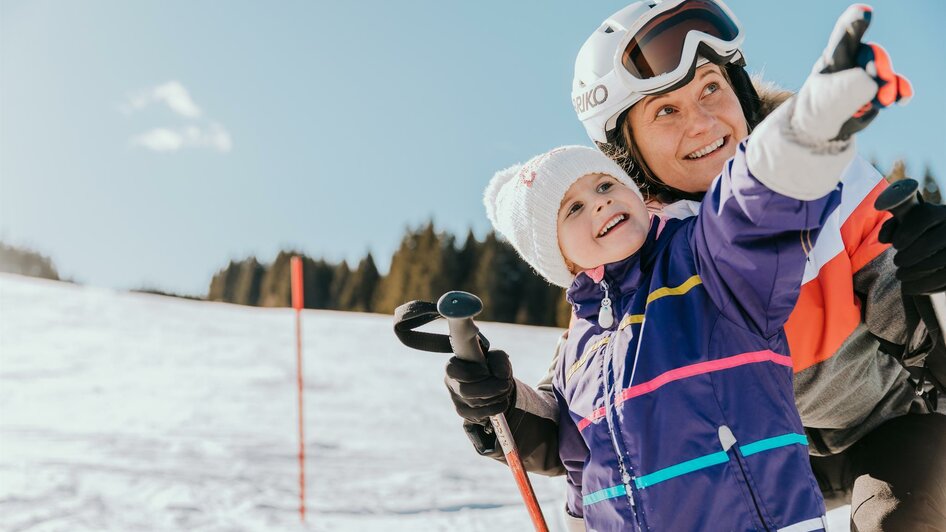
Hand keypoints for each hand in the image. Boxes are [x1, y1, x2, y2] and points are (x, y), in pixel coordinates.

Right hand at [445, 350, 514, 423]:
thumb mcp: (495, 357)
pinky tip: (503, 399)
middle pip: (465, 391)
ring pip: (475, 403)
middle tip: (505, 384)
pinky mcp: (465, 413)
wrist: (491, 382)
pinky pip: (482, 413)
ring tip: (506, 388)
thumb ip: (499, 360)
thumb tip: (502, 375)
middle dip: (489, 388)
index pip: (455, 371)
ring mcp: (457, 400)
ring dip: (496, 396)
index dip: (473, 371)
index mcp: (453, 367)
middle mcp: (451, 384)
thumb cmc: (489, 366)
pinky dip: (497, 407)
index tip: (487, 370)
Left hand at [792, 4, 911, 143]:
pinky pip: (896, 87)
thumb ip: (846, 91)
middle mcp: (853, 61)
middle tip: (878, 78)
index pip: (843, 38)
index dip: (854, 24)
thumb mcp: (823, 103)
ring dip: (887, 86)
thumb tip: (872, 83)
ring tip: (881, 101)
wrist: (822, 129)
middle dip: (877, 65)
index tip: (864, 13)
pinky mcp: (880, 89)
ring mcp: (868, 74)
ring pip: (884, 73)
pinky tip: (903, 97)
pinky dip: (900, 91)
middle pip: (870, 55)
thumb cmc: (817, 110)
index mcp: (833, 59)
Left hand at [879, 201, 945, 294]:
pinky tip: (909, 288)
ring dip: (914, 272)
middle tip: (897, 262)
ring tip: (900, 275)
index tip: (895, 245)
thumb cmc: (918, 234)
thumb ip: (893, 227)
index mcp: (939, 213)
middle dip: (908, 255)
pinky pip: (943, 278)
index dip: (908, 231)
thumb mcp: (906, 226)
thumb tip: (884, 237)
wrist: (938, 247)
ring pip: (939, 261)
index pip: (925, 216)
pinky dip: (924, 285)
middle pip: (930, 242)